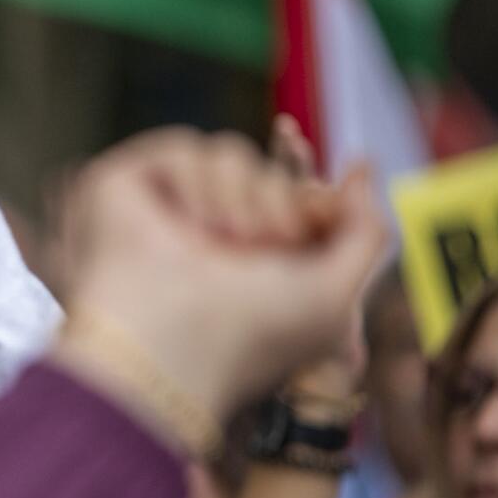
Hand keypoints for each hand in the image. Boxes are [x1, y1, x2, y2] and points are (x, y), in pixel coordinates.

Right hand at [61, 127, 386, 418]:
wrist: (175, 345)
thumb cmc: (255, 331)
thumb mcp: (336, 290)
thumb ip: (365, 230)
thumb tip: (361, 166)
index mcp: (261, 255)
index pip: (294, 194)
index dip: (313, 194)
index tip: (317, 209)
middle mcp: (214, 230)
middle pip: (265, 168)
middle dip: (280, 198)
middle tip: (266, 242)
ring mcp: (173, 208)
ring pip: (230, 156)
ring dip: (243, 197)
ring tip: (225, 242)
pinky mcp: (133, 187)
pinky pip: (183, 151)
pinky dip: (200, 183)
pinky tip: (195, 227)